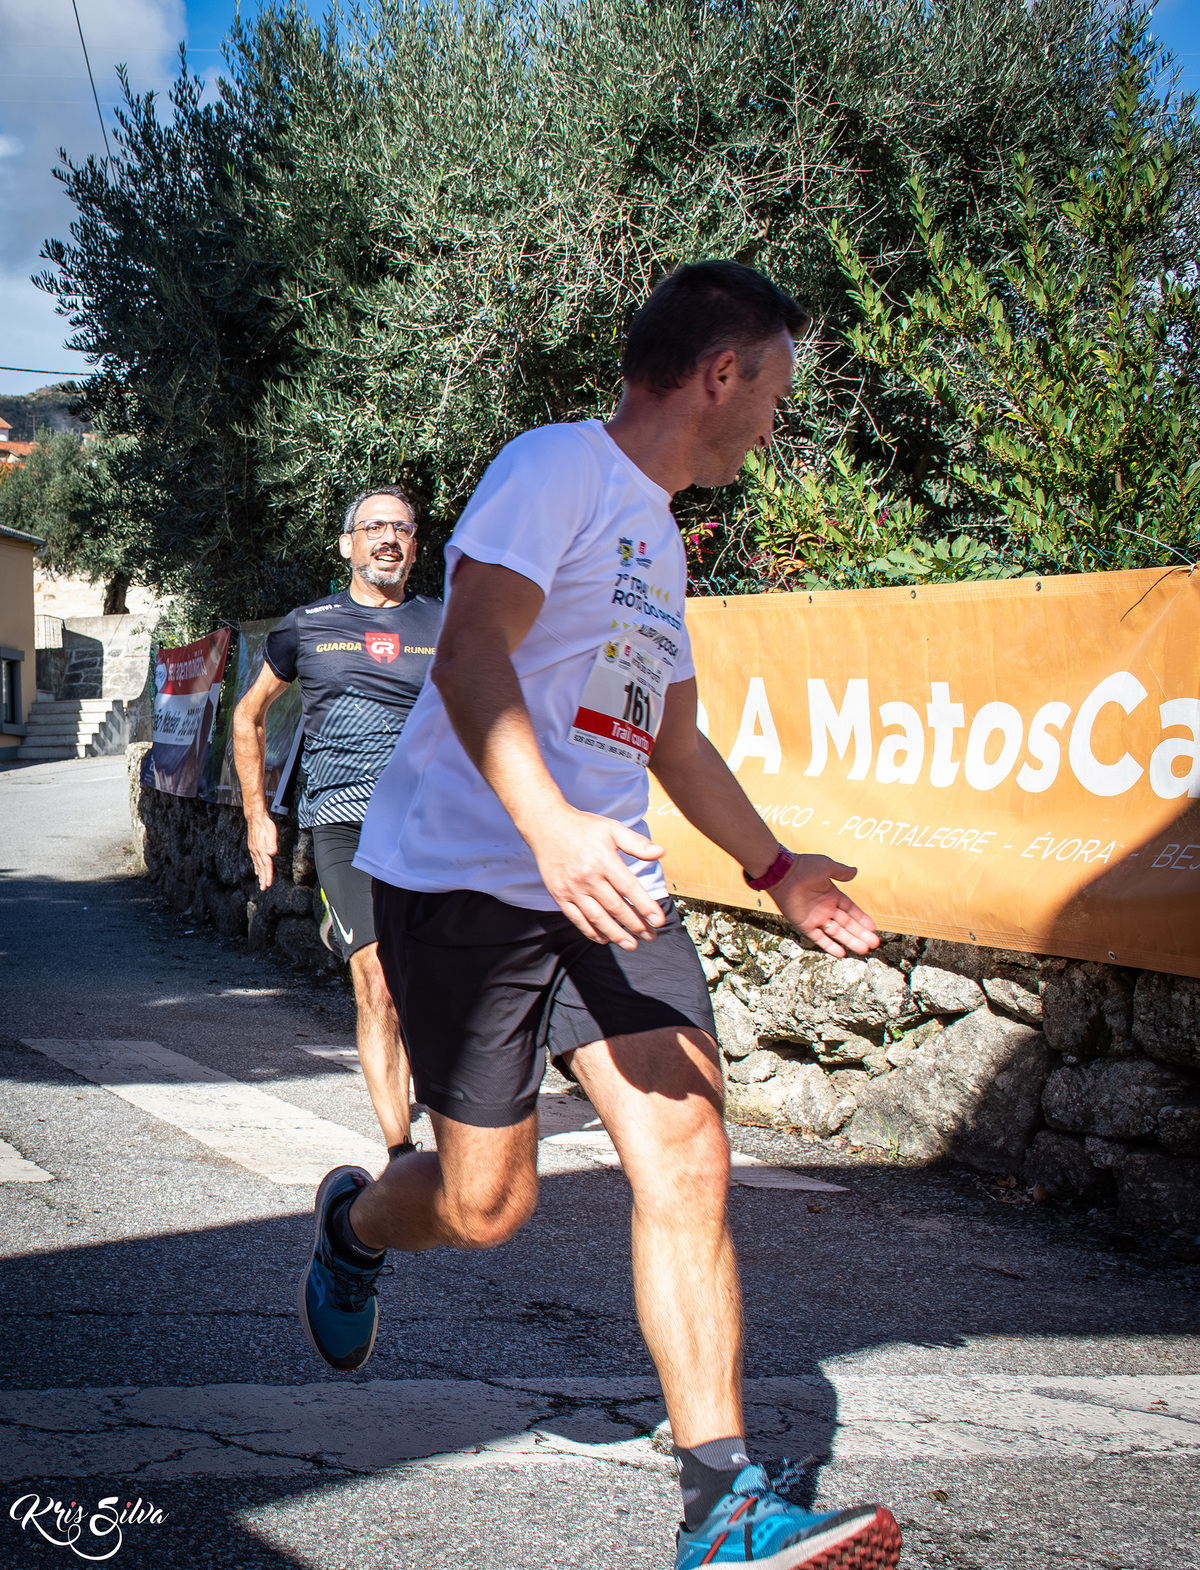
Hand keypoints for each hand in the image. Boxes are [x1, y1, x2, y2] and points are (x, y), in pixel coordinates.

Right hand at [246, 812, 277, 890]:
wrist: (255, 818)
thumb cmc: (265, 824)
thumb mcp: (271, 832)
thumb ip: (271, 843)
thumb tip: (272, 853)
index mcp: (262, 849)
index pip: (266, 865)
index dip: (268, 875)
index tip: (268, 884)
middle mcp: (256, 851)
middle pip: (261, 868)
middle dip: (263, 878)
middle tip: (264, 888)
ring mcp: (254, 850)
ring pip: (257, 865)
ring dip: (260, 875)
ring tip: (261, 883)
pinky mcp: (253, 848)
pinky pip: (255, 860)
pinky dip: (256, 867)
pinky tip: (257, 871)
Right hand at [529, 805, 666, 950]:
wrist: (546, 826)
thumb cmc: (583, 827)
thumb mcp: (612, 829)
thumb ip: (636, 843)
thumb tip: (661, 852)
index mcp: (604, 860)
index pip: (629, 888)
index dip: (645, 906)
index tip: (658, 920)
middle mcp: (588, 877)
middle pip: (615, 907)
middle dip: (635, 925)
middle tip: (651, 936)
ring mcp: (572, 889)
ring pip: (597, 917)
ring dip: (615, 934)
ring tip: (631, 945)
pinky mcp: (559, 895)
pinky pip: (576, 919)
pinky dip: (590, 931)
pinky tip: (604, 939)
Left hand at [770, 855, 879, 957]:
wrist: (783, 873)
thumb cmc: (804, 866)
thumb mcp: (827, 866)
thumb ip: (841, 872)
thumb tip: (855, 872)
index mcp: (832, 895)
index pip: (851, 910)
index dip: (862, 919)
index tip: (873, 928)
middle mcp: (825, 908)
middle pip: (847, 924)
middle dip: (860, 933)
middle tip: (873, 943)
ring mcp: (815, 918)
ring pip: (836, 933)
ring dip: (850, 941)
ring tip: (864, 950)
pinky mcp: (805, 924)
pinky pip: (819, 938)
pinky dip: (829, 946)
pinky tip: (841, 953)